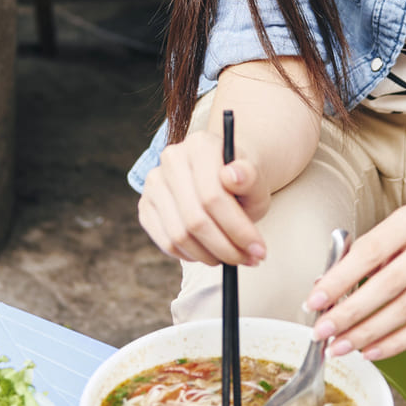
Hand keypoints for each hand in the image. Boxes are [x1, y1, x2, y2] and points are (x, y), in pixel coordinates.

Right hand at [137, 126, 270, 266]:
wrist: (224, 177)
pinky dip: (190, 255)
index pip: (213, 196)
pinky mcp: (146, 205)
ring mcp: (154, 183)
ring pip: (179, 235)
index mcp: (200, 145)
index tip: (259, 250)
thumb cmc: (242, 182)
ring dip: (210, 255)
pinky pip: (165, 242)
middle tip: (249, 260)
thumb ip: (250, 177)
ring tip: (232, 257)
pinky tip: (210, 253)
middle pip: (195, 219)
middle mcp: (172, 159)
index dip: (238, 229)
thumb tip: (233, 176)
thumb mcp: (256, 180)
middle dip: (226, 248)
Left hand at [304, 204, 405, 362]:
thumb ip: (355, 258)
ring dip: (367, 333)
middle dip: (350, 313)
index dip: (339, 280)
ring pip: (405, 310)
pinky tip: (370, 350)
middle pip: (388, 285)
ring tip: (340, 345)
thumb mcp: (385, 233)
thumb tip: (322, 292)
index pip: (370, 252)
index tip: (314, 301)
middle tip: (323, 331)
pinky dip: (394, 343)